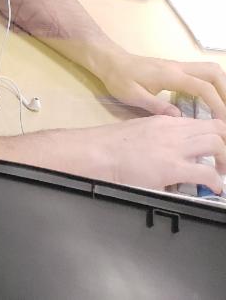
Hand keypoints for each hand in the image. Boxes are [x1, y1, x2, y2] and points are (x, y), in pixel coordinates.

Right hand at [87, 114, 225, 192]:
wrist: (96, 152)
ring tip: (219, 172)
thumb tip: (172, 150)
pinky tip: (213, 187)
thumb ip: (159, 136)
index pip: (203, 121)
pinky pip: (206, 173)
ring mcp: (174, 147)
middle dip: (224, 146)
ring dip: (224, 160)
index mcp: (165, 121)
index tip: (216, 148)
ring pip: (216, 144)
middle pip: (216, 129)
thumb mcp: (139, 132)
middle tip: (221, 162)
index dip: (218, 134)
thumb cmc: (110, 145)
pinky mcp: (173, 167)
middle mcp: (174, 130)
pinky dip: (215, 181)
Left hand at [94, 49, 225, 118]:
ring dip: (222, 87)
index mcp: (170, 75)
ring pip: (211, 70)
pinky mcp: (176, 69)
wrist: (109, 60)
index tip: (222, 122)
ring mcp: (178, 66)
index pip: (203, 87)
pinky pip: (202, 73)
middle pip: (214, 73)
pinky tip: (210, 102)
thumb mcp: (132, 95)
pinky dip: (213, 85)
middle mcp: (178, 67)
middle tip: (225, 115)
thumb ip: (156, 106)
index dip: (217, 105)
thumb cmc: (118, 78)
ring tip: (222, 109)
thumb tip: (179, 117)